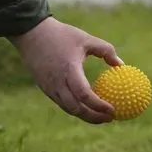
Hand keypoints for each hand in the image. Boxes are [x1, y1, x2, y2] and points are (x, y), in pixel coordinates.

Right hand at [9, 17, 123, 123]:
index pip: (84, 95)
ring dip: (86, 116)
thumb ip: (106, 50)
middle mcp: (57, 82)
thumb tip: (121, 64)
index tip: (113, 110)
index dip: (99, 106)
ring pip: (69, 109)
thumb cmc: (62, 35)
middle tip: (111, 118)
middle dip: (94, 117)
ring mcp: (49, 87)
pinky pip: (62, 103)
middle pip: (76, 108)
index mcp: (69, 70)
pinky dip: (76, 109)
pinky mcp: (45, 88)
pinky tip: (88, 107)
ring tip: (102, 117)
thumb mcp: (86, 39)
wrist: (30, 33)